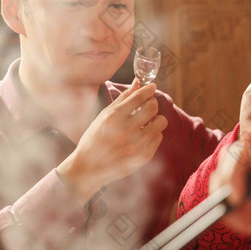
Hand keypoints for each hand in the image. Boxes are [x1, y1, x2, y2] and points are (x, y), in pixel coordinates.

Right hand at [57, 82, 167, 202]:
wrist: (89, 167)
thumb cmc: (95, 138)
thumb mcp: (104, 115)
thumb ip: (123, 98)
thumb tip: (138, 82)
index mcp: (114, 117)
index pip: (140, 97)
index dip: (149, 89)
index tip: (151, 87)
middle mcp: (126, 130)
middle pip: (153, 107)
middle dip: (152, 103)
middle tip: (147, 106)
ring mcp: (136, 145)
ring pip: (161, 122)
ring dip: (155, 119)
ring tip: (146, 122)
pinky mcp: (143, 157)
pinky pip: (159, 137)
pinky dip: (153, 134)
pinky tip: (142, 136)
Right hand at [211, 127, 250, 249]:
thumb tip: (249, 135)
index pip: (241, 150)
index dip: (233, 171)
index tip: (238, 198)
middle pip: (227, 164)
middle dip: (228, 189)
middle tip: (239, 210)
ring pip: (223, 185)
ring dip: (231, 205)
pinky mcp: (249, 203)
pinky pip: (227, 204)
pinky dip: (234, 218)